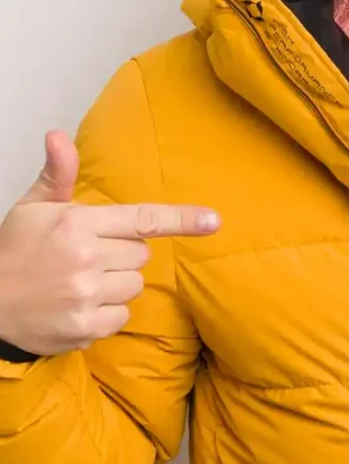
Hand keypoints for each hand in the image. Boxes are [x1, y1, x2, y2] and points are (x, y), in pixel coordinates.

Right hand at [0, 131, 220, 356]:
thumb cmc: (14, 251)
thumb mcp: (34, 207)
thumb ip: (59, 173)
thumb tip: (58, 135)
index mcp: (79, 224)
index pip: (143, 219)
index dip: (182, 219)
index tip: (214, 221)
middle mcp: (86, 258)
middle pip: (142, 254)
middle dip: (122, 254)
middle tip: (88, 257)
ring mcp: (86, 295)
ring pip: (135, 285)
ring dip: (116, 284)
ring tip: (80, 282)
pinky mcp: (84, 328)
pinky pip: (122, 316)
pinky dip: (106, 314)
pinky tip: (78, 306)